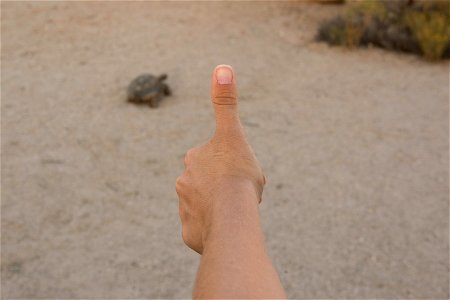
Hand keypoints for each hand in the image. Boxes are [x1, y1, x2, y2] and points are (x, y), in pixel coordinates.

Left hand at [176, 65, 265, 253]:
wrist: (232, 216)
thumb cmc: (236, 174)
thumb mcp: (233, 133)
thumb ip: (225, 102)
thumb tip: (222, 67)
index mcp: (194, 158)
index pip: (213, 158)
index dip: (230, 164)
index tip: (239, 172)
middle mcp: (183, 182)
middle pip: (209, 182)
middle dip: (223, 187)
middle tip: (240, 194)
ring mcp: (185, 209)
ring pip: (206, 205)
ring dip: (218, 207)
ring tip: (235, 212)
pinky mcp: (189, 233)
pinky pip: (202, 228)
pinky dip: (213, 227)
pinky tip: (226, 227)